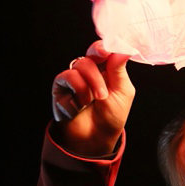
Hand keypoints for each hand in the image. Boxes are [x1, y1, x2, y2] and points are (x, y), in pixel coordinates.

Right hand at [52, 41, 134, 157]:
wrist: (95, 138)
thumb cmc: (111, 116)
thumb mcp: (122, 92)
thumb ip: (119, 69)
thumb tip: (124, 48)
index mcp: (106, 70)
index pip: (103, 50)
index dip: (105, 46)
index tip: (108, 48)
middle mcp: (89, 72)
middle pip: (91, 54)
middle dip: (98, 59)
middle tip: (103, 67)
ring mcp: (74, 78)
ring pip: (80, 65)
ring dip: (92, 83)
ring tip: (97, 99)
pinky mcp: (60, 88)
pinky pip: (67, 77)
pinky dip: (78, 90)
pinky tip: (81, 104)